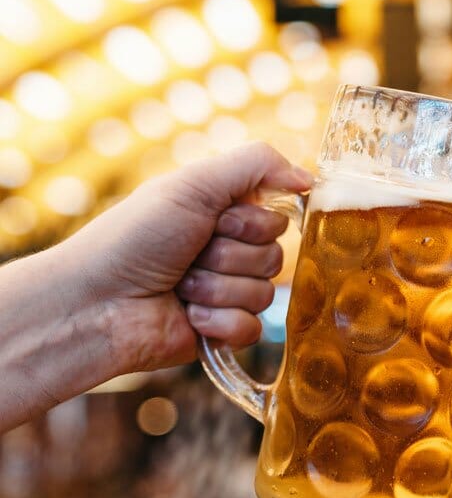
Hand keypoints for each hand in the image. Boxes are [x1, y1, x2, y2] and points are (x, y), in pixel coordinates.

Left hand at [63, 142, 311, 372]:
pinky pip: (254, 329)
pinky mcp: (223, 333)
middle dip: (229, 258)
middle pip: (275, 257)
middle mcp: (229, 252)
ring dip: (218, 290)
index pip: (277, 219)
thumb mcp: (193, 184)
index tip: (212, 222)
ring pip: (265, 294)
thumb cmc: (134, 237)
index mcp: (224, 215)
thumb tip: (310, 179)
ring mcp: (226, 294)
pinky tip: (188, 318)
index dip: (248, 224)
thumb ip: (257, 165)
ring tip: (180, 288)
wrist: (96, 302)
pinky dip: (220, 323)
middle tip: (188, 258)